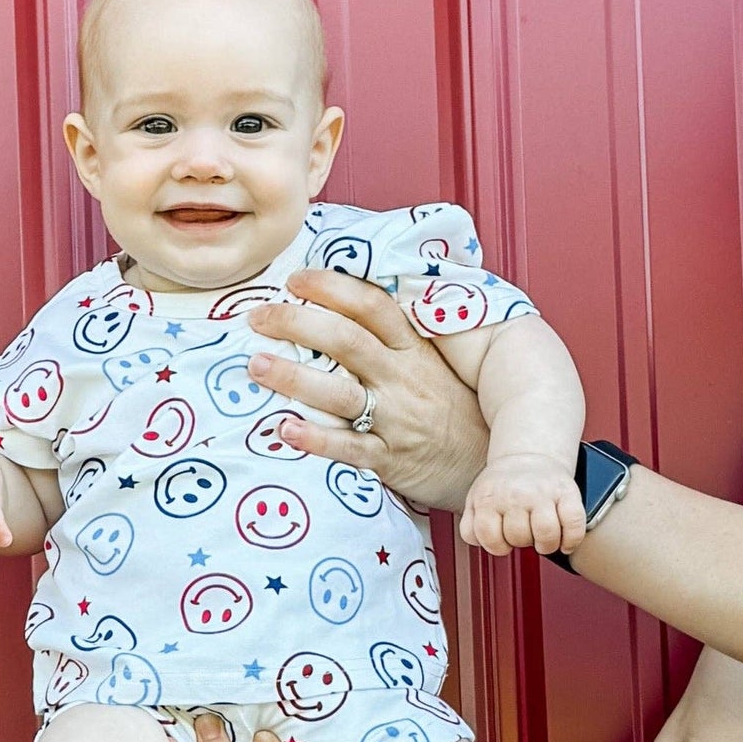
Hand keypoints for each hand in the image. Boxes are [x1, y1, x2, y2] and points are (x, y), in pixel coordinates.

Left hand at [244, 267, 488, 509]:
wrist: (486, 462)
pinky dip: (315, 439)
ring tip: (256, 364)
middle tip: (258, 317)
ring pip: (339, 393)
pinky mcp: (388, 458)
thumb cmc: (452, 407)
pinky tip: (283, 429)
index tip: (295, 279)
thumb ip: (394, 337)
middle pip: (346, 341)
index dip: (332, 288)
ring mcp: (395, 419)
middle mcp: (402, 378)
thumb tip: (343, 307)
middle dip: (297, 323)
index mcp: (413, 348)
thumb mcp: (433, 362)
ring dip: (293, 377)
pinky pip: (348, 448)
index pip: (371, 306)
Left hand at [459, 452, 585, 555]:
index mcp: (490, 497)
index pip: (489, 537)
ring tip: (543, 540)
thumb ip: (470, 526)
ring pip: (546, 534)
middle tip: (524, 532)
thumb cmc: (502, 485)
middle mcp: (516, 494)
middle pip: (519, 538)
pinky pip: (574, 523)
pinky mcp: (568, 492)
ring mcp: (543, 492)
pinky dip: (572, 540)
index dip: (497, 546)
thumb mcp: (476, 500)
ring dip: (546, 545)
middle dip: (521, 542)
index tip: (503, 541)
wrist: (528, 455)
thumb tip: (477, 541)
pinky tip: (565, 543)